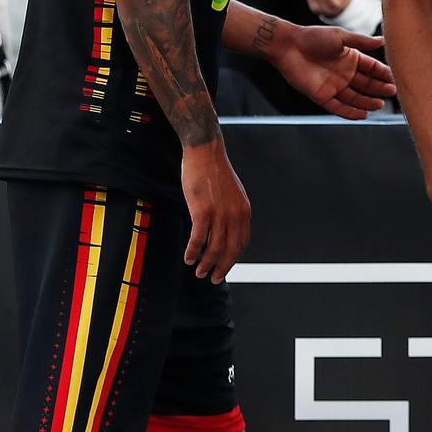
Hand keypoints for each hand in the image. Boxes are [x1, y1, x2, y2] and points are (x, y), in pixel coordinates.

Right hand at [181, 142, 251, 282]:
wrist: (206, 153)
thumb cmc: (215, 173)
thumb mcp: (232, 194)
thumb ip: (232, 212)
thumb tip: (225, 229)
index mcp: (244, 211)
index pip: (241, 243)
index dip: (233, 259)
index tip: (224, 267)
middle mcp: (235, 215)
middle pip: (230, 250)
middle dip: (222, 267)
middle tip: (213, 278)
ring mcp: (219, 214)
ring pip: (215, 248)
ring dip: (206, 263)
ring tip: (199, 272)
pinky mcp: (203, 211)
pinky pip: (198, 238)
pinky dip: (193, 251)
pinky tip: (188, 258)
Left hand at [271, 23, 396, 116]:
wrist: (288, 46)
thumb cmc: (314, 37)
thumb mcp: (341, 37)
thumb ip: (362, 42)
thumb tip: (383, 40)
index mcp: (351, 59)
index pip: (372, 69)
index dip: (384, 74)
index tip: (397, 78)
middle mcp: (345, 74)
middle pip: (367, 85)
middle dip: (380, 89)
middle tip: (393, 92)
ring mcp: (334, 86)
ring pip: (355, 98)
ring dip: (368, 102)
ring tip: (381, 105)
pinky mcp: (322, 96)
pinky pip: (339, 107)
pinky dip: (351, 112)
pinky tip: (363, 115)